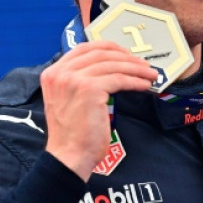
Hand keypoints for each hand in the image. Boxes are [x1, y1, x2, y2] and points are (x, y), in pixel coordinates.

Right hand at [40, 41, 158, 180]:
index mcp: (52, 73)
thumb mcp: (68, 99)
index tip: (125, 53)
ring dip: (136, 69)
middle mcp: (60, 72)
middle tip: (143, 65)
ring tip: (150, 75)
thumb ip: (78, 81)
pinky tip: (144, 86)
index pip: (84, 48)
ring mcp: (74, 79)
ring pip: (113, 66)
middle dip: (126, 58)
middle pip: (101, 54)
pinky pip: (120, 79)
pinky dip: (135, 81)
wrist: (69, 155)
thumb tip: (108, 68)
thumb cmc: (73, 133)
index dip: (109, 48)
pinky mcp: (90, 89)